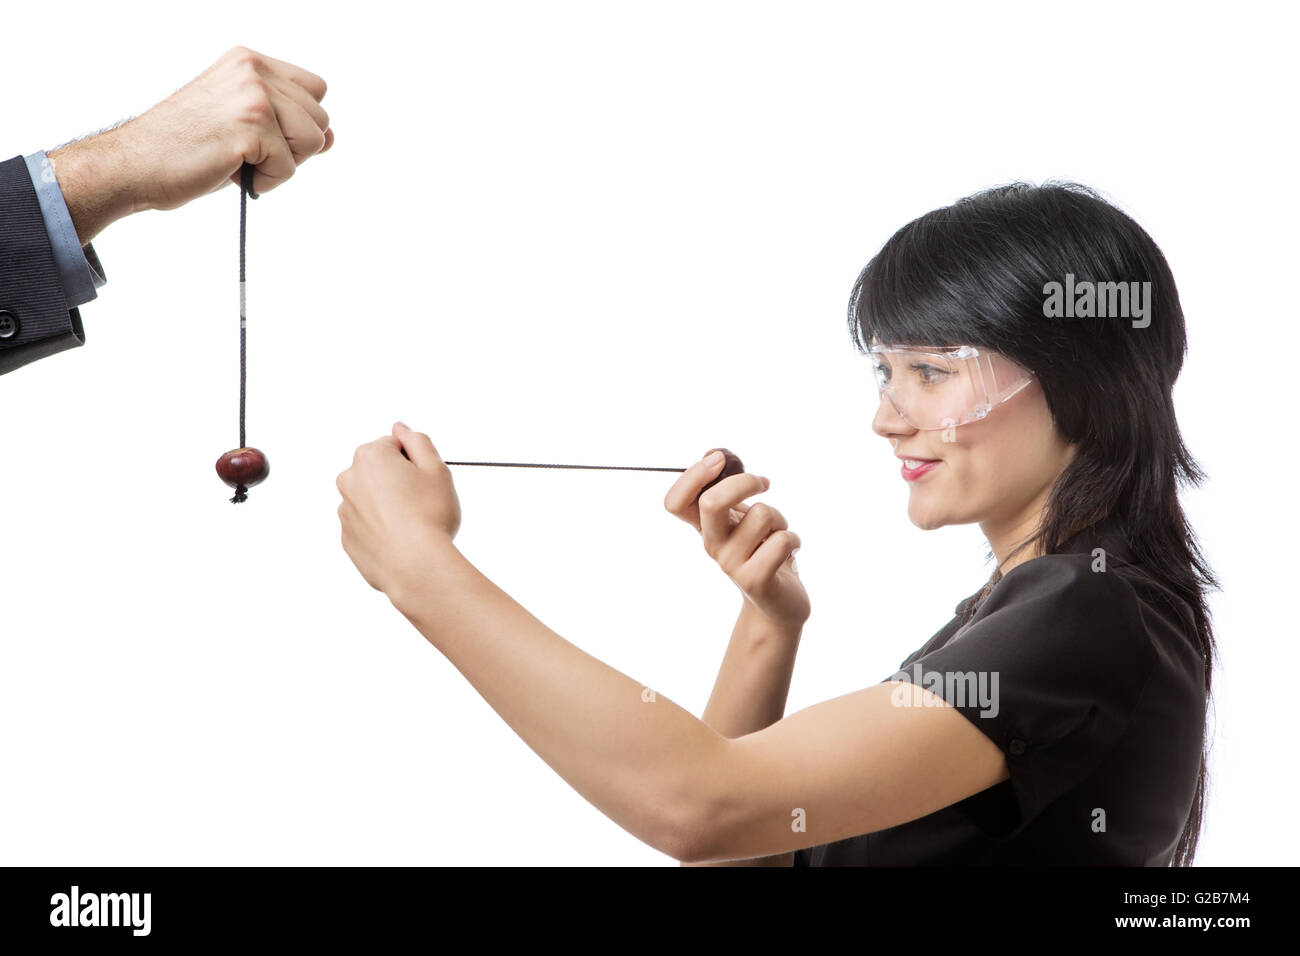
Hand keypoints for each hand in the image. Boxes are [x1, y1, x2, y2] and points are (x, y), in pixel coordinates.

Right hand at [48, 46, 332, 242]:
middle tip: (245, 151)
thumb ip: (287, 122)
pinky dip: (266, 181)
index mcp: (249, 62)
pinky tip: (231, 170)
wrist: (135, 164)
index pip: (315, 89)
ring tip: (238, 160)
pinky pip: (290, 168)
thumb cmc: (183, 148)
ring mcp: (254, 95)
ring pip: (313, 142)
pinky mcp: (252, 126)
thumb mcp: (241, 123)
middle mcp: (253, 70)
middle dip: (292, 147)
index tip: (265, 136)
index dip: (299, 122)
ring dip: (281, 164)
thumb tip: (332, 136)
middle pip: (320, 118)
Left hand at [336, 422, 461, 599]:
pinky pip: (367, 525)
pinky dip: (382, 529)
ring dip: (389, 505)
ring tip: (413, 525)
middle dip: (398, 481)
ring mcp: (345, 510)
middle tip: (422, 502)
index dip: (415, 462)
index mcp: (371, 456)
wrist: (416, 567)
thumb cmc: (430, 517)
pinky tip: (401, 540)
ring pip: (372, 498)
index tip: (426, 481)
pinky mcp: (347, 537)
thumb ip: (418, 441)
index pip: (395, 445)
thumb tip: (400, 428)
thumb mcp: (437, 470)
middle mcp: (350, 479)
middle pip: (379, 470)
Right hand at [664, 452, 808, 630]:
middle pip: (711, 503)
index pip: (675, 502)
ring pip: (761, 514)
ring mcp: (731, 564)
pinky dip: (793, 539)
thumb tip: (717, 456)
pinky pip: (781, 540)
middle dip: (743, 482)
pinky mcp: (755, 580)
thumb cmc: (761, 551)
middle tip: (763, 483)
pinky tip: (789, 551)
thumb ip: (729, 493)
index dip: (692, 476)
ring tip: (778, 533)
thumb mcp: (741, 520)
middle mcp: (712, 545)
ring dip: (780, 517)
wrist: (778, 603)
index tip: (718, 460)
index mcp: (704, 527)